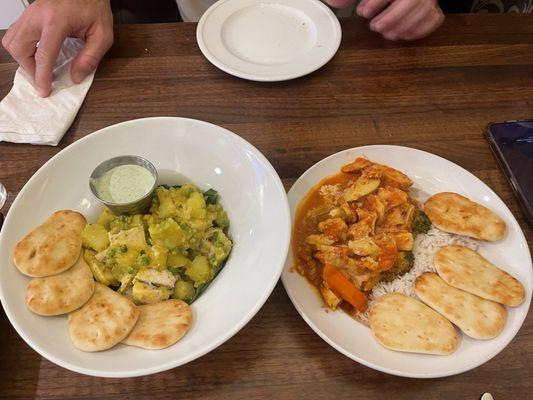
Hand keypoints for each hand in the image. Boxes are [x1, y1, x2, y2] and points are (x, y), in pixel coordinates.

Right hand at [1, 0, 113, 96]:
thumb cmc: (94, 6)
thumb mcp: (102, 35)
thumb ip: (91, 57)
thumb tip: (76, 76)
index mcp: (57, 21)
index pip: (43, 55)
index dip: (42, 76)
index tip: (44, 90)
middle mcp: (38, 15)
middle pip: (18, 47)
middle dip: (29, 67)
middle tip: (43, 77)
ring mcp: (30, 12)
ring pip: (11, 40)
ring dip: (23, 57)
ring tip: (39, 66)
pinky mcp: (29, 13)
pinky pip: (16, 32)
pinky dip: (22, 47)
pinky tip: (37, 53)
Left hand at [326, 0, 443, 40]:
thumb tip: (332, 3)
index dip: (377, 1)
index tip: (363, 11)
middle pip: (412, 0)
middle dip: (393, 16)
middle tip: (375, 26)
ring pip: (425, 8)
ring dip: (404, 25)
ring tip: (387, 33)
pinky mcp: (432, 7)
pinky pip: (435, 17)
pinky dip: (420, 29)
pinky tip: (404, 35)